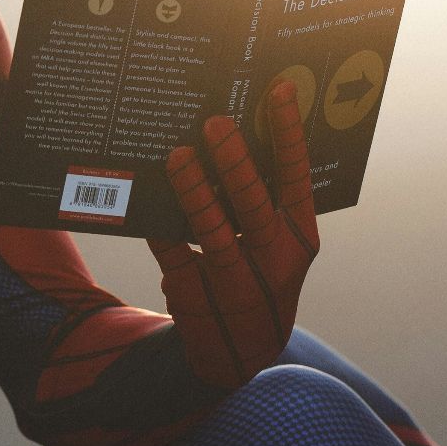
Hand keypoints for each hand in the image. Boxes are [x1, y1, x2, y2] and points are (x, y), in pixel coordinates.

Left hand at [147, 79, 319, 385]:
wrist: (239, 354)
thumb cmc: (259, 274)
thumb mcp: (278, 245)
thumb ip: (266, 199)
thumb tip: (232, 134)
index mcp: (299, 238)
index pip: (296, 178)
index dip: (289, 134)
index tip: (278, 91)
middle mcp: (273, 261)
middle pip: (253, 204)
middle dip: (235, 162)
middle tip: (215, 124)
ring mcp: (233, 281)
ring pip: (212, 230)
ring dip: (193, 190)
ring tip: (178, 155)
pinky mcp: (193, 294)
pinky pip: (171, 251)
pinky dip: (160, 222)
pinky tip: (147, 191)